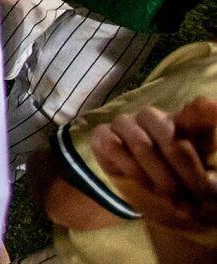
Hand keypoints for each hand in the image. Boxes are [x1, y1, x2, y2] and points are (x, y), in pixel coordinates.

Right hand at [91, 99, 216, 233]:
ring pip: (142, 144)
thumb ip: (209, 158)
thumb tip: (212, 119)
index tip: (211, 107)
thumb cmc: (175, 176)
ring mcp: (124, 123)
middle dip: (187, 173)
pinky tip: (148, 187)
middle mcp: (152, 116)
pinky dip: (134, 171)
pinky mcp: (102, 135)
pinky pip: (115, 147)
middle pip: (170, 137)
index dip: (201, 111)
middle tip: (198, 200)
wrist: (141, 187)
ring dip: (162, 178)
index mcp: (181, 121)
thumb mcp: (199, 171)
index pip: (194, 111)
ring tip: (174, 199)